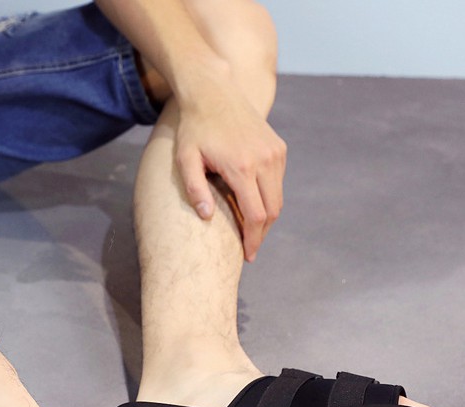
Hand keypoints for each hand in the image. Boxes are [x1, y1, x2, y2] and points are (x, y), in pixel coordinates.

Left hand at [175, 80, 286, 260]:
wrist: (214, 92)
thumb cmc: (194, 129)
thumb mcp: (186, 160)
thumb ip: (195, 189)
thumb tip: (207, 217)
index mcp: (242, 167)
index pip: (256, 216)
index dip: (253, 240)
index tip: (247, 256)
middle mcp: (264, 160)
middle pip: (272, 211)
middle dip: (262, 234)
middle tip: (248, 249)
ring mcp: (275, 153)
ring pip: (278, 198)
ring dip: (266, 218)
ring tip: (250, 231)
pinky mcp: (278, 148)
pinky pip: (278, 182)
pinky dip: (269, 199)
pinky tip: (252, 206)